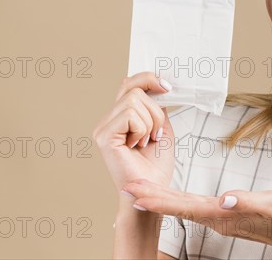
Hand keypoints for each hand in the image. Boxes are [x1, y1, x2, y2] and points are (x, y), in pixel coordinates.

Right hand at [92, 72, 175, 193]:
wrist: (154, 191)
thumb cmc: (156, 165)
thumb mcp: (162, 127)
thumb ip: (157, 106)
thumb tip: (159, 85)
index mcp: (120, 115)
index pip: (129, 83)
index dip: (148, 79)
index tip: (168, 86)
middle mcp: (108, 119)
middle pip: (134, 89)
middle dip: (155, 110)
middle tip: (157, 133)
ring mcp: (103, 127)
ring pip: (134, 100)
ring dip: (151, 122)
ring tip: (147, 141)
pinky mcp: (104, 136)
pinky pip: (131, 115)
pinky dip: (142, 129)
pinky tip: (138, 145)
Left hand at [121, 179, 271, 258]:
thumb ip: (250, 202)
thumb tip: (225, 198)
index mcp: (224, 215)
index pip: (185, 206)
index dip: (160, 200)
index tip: (137, 194)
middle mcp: (218, 217)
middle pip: (178, 206)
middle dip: (152, 197)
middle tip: (127, 188)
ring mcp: (221, 217)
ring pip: (184, 205)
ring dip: (161, 198)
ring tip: (141, 191)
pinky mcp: (226, 214)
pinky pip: (195, 205)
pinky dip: (178, 199)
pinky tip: (172, 196)